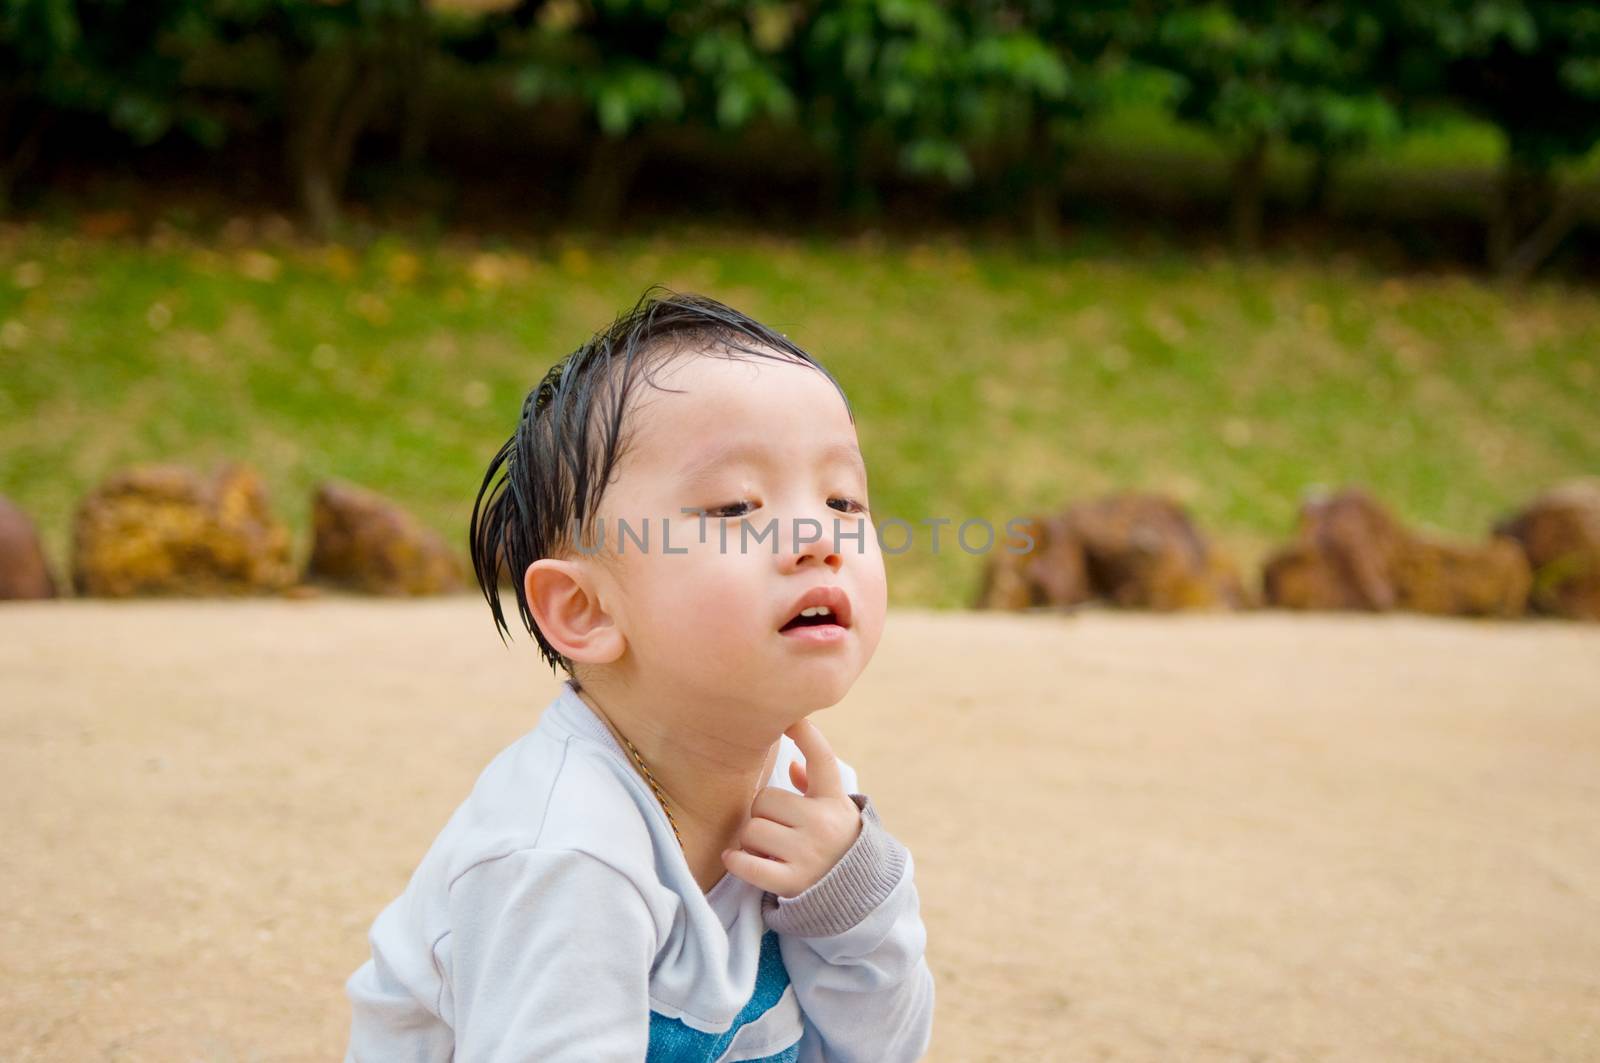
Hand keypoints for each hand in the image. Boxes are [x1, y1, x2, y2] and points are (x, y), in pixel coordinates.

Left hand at [721, 717, 861, 898]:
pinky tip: (736, 858)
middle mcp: (823, 824)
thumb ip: (815, 786)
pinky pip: (748, 864)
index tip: (792, 720)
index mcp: (834, 801)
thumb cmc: (836, 844)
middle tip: (774, 827)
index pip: (823, 759)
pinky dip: (736, 861)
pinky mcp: (792, 882)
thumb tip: (793, 763)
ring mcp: (808, 854)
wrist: (856, 896)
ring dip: (751, 840)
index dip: (807, 735)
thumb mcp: (835, 812)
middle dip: (762, 814)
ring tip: (767, 849)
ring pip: (752, 830)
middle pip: (765, 800)